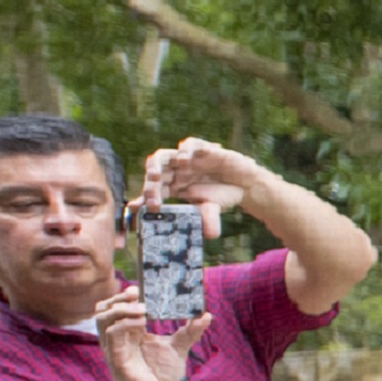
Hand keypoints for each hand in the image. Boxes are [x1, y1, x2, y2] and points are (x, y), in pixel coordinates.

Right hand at [93, 285, 209, 380]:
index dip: (124, 295)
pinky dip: (124, 324)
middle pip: (104, 309)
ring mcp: (115, 347)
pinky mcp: (116, 358)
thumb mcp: (179, 348)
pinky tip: (141, 323)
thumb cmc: (162, 376)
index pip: (118, 307)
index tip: (140, 288)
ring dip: (120, 309)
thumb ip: (190, 331)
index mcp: (131, 332)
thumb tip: (206, 314)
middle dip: (118, 298)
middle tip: (137, 294)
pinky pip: (111, 335)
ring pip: (102, 319)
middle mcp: (119, 337)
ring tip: (143, 309)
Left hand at [144, 138, 263, 239]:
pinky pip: (188, 144)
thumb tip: (211, 236)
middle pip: (154, 174)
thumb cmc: (224, 197)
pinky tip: (185, 161)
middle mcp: (176, 172)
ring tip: (155, 175)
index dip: (143, 199)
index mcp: (174, 187)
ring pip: (163, 156)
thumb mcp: (212, 210)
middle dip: (149, 184)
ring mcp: (188, 160)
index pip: (153, 191)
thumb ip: (208, 221)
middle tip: (149, 195)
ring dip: (156, 165)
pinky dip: (184, 150)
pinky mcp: (202, 150)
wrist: (245, 184)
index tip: (136, 208)